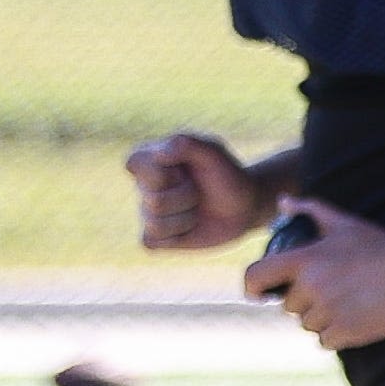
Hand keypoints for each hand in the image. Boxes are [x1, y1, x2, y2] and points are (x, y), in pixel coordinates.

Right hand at [129, 134, 274, 254]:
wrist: (246, 204)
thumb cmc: (226, 173)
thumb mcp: (213, 151)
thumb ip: (187, 143)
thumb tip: (159, 153)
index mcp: (145, 158)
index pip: (138, 167)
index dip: (170, 172)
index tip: (187, 167)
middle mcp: (141, 185)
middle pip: (155, 201)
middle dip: (187, 197)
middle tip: (199, 190)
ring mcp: (145, 211)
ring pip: (156, 224)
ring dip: (187, 217)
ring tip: (197, 206)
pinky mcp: (154, 236)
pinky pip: (152, 242)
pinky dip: (178, 236)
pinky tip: (191, 225)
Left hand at [238, 209, 384, 349]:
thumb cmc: (383, 245)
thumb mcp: (345, 223)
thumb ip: (310, 210)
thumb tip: (283, 201)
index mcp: (304, 259)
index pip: (256, 277)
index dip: (253, 288)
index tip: (259, 295)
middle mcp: (311, 286)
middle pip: (290, 307)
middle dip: (307, 304)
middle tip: (335, 294)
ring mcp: (329, 310)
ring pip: (310, 326)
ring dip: (324, 321)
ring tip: (350, 306)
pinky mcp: (348, 331)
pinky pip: (327, 341)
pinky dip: (339, 336)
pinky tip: (358, 320)